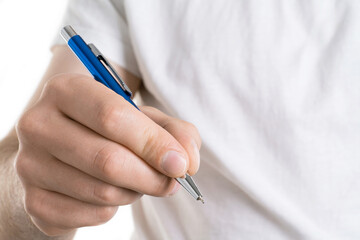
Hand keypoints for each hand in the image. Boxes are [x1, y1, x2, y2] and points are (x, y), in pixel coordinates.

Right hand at [15, 73, 200, 235]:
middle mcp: (38, 124)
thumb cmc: (109, 131)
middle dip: (152, 176)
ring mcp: (30, 165)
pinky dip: (115, 209)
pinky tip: (111, 192)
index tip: (181, 164)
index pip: (113, 118)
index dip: (153, 144)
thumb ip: (174, 132)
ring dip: (135, 191)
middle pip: (108, 160)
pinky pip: (92, 214)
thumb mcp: (143, 119)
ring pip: (103, 191)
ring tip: (136, 179)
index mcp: (66, 90)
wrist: (65, 154)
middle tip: (171, 181)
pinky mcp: (34, 201)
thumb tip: (187, 161)